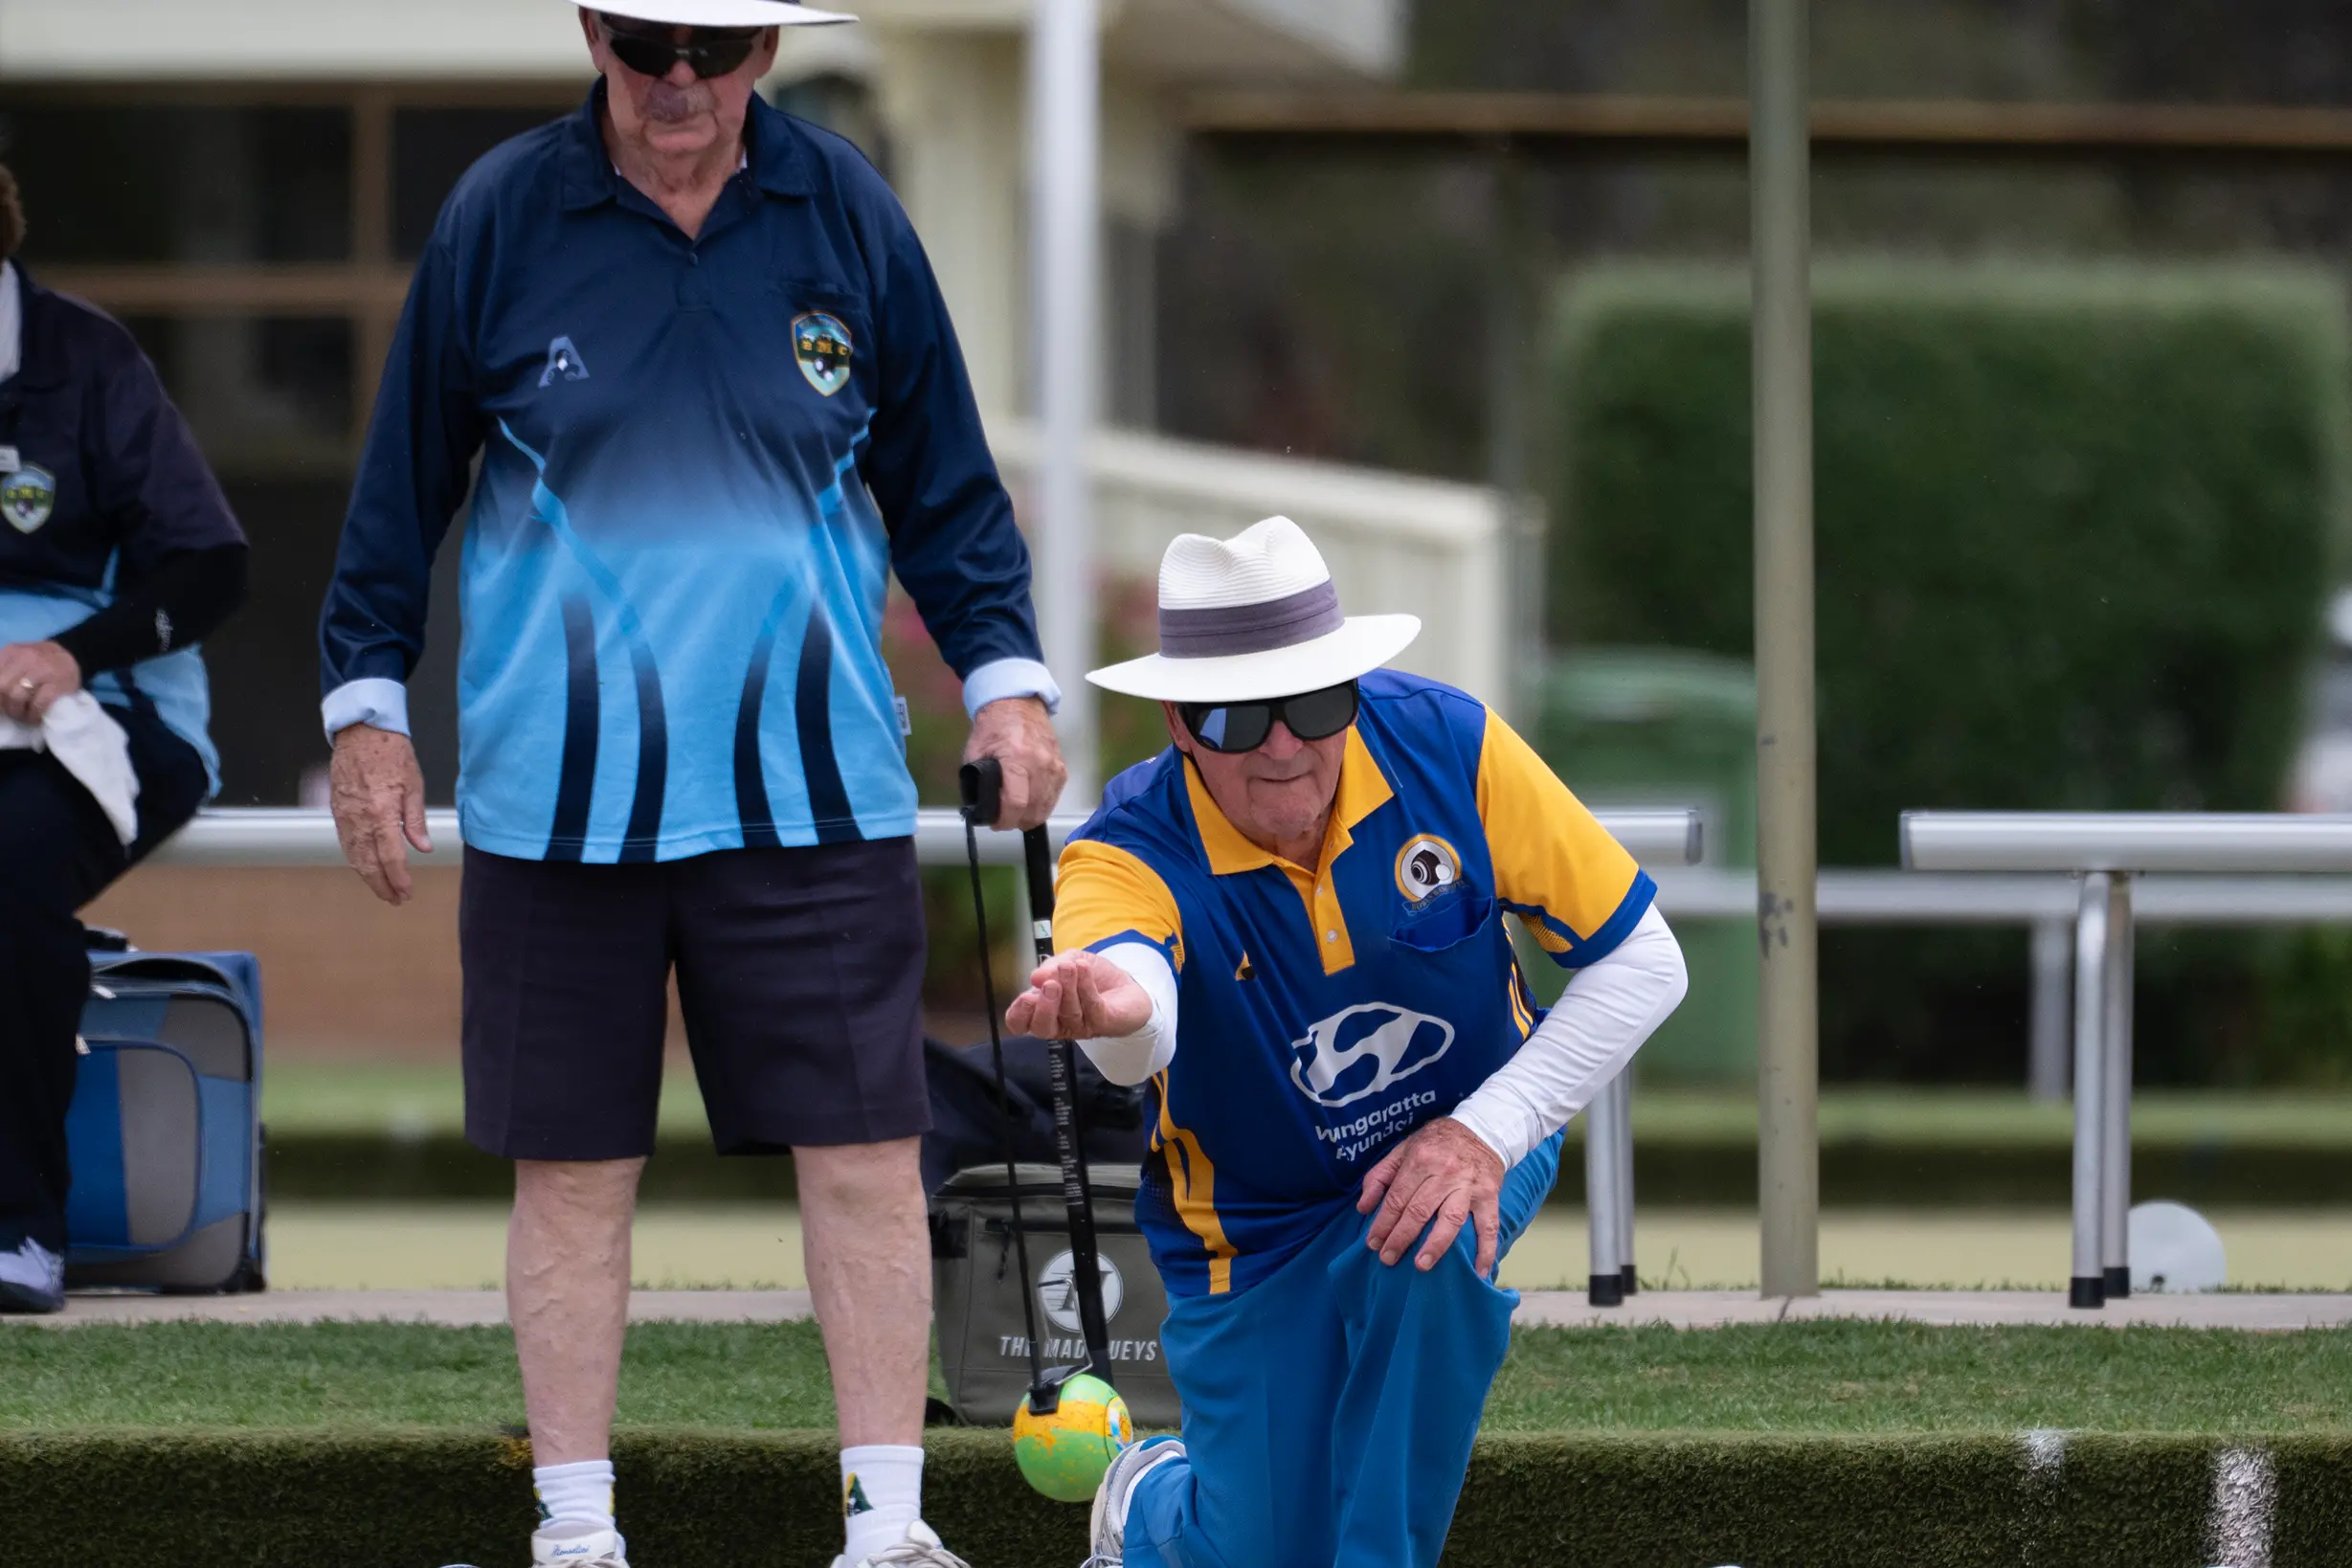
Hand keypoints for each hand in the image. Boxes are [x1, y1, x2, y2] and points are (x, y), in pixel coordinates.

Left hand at [0, 641, 82, 724]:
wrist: (73, 657)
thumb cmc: (41, 662)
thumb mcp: (17, 658)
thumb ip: (4, 670)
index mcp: (11, 652)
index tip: (1, 703)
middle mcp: (26, 657)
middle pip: (2, 687)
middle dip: (4, 704)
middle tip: (11, 711)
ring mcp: (43, 670)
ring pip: (17, 696)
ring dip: (18, 712)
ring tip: (23, 715)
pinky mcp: (58, 685)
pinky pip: (37, 704)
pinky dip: (33, 715)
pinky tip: (35, 717)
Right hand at [330, 723, 433, 905]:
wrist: (361, 732)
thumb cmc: (391, 753)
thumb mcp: (414, 785)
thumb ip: (416, 821)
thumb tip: (423, 847)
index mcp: (382, 813)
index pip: (391, 857)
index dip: (399, 879)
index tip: (407, 892)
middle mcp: (360, 819)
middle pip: (369, 864)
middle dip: (383, 886)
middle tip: (396, 899)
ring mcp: (345, 816)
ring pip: (354, 857)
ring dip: (368, 877)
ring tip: (383, 889)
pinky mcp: (337, 811)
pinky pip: (345, 843)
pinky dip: (356, 860)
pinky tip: (365, 867)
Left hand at [965, 696, 1066, 830]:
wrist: (1017, 704)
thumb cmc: (994, 726)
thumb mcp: (976, 752)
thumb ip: (977, 781)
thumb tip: (980, 807)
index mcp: (1017, 757)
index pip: (1016, 803)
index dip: (1004, 820)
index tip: (996, 823)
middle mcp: (1040, 763)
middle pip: (1034, 810)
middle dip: (1016, 821)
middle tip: (1003, 819)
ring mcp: (1054, 765)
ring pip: (1046, 807)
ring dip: (1030, 816)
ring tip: (1016, 813)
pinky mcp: (1061, 767)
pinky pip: (1054, 797)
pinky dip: (1042, 805)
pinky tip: (1030, 803)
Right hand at [1006, 950, 1153, 1040]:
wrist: (1128, 983)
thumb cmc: (1093, 976)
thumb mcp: (1069, 960)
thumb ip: (1051, 966)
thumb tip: (1035, 978)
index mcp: (1044, 1010)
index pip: (1021, 1023)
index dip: (1018, 1014)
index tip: (1025, 997)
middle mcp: (1060, 1023)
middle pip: (1043, 1027)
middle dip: (1044, 1006)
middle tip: (1050, 984)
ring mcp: (1082, 1026)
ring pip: (1069, 1014)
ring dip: (1068, 988)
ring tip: (1069, 967)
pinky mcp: (1103, 1023)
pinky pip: (1092, 1008)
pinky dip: (1086, 987)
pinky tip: (1083, 969)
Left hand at [1358, 1116, 1506, 1274]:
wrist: (1481, 1130)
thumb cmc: (1436, 1143)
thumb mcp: (1403, 1149)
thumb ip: (1380, 1176)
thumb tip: (1363, 1207)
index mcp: (1420, 1161)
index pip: (1397, 1198)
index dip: (1383, 1223)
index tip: (1373, 1243)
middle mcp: (1444, 1174)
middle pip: (1419, 1211)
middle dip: (1401, 1238)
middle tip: (1388, 1259)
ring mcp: (1468, 1187)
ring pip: (1451, 1220)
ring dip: (1435, 1245)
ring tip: (1421, 1266)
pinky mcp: (1489, 1196)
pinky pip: (1489, 1227)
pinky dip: (1486, 1251)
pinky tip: (1479, 1272)